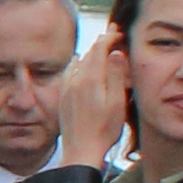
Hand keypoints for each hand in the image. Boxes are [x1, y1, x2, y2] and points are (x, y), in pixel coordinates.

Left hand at [53, 29, 127, 166]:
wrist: (80, 151)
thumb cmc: (103, 130)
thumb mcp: (116, 103)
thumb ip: (115, 76)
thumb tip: (115, 53)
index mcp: (91, 80)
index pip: (99, 50)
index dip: (109, 38)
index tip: (118, 32)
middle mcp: (76, 81)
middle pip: (89, 54)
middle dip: (101, 42)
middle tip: (112, 33)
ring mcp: (67, 89)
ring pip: (79, 62)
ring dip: (91, 53)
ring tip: (101, 46)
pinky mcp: (63, 97)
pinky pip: (69, 73)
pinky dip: (78, 64)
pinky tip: (79, 63)